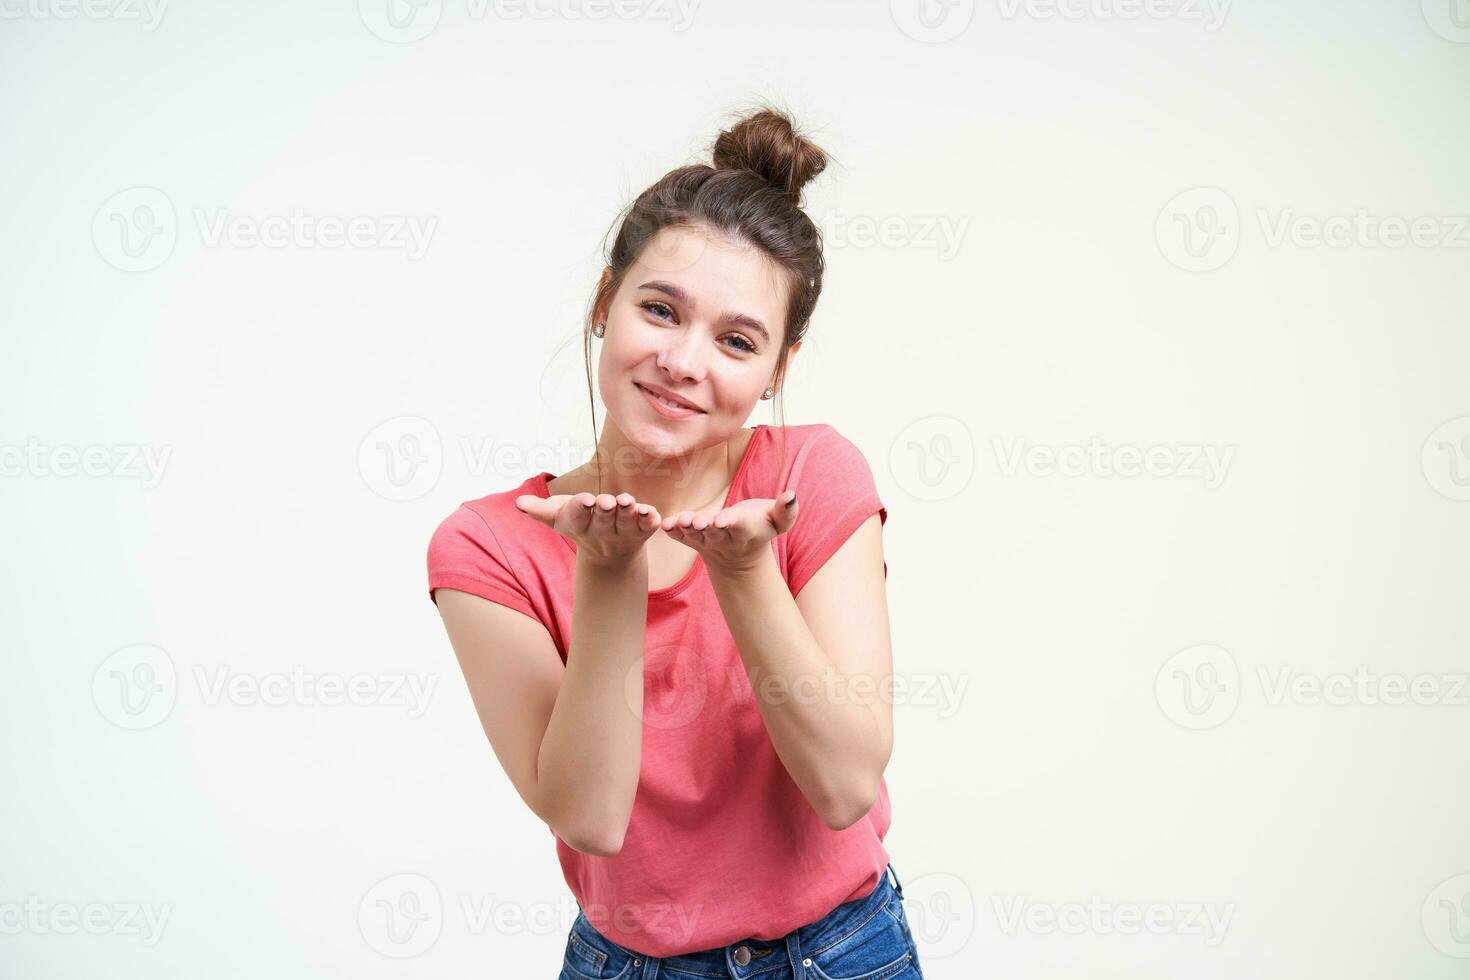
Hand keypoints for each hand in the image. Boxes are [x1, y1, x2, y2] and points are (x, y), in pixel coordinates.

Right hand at [514, 492, 661, 566]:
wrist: (610, 553)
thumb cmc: (580, 523)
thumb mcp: (559, 516)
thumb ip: (540, 510)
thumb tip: (519, 503)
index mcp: (580, 525)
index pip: (578, 516)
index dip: (581, 508)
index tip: (585, 499)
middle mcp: (603, 530)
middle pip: (603, 519)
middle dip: (605, 509)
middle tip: (606, 501)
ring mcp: (624, 531)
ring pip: (626, 521)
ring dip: (628, 511)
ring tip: (628, 501)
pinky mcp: (644, 530)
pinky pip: (649, 526)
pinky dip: (650, 519)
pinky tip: (649, 511)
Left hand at [661, 490, 798, 574]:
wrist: (740, 554)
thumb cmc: (760, 526)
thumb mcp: (777, 521)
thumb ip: (785, 511)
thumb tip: (791, 494)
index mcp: (746, 531)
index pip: (738, 526)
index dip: (730, 522)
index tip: (723, 519)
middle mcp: (724, 538)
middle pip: (714, 532)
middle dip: (705, 525)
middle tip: (697, 521)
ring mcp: (706, 541)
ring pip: (695, 536)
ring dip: (686, 528)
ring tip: (680, 521)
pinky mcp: (691, 540)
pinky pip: (680, 537)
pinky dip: (673, 531)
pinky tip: (666, 524)